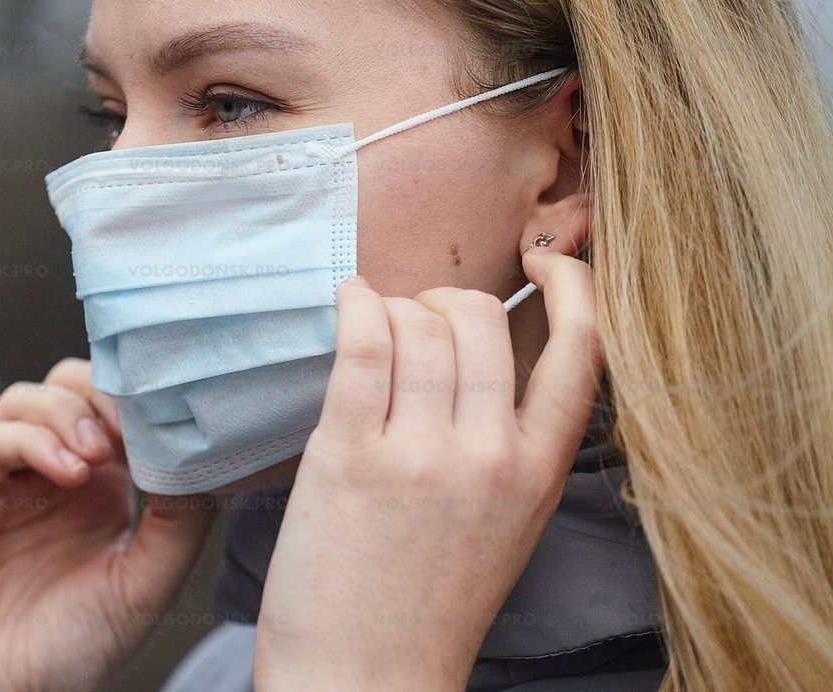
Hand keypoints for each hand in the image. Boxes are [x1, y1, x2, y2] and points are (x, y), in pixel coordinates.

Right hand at [0, 359, 215, 691]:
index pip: (119, 411)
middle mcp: (49, 474)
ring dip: (70, 414)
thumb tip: (204, 458)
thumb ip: (181, 522)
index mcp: (100, 488)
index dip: (143, 404)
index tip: (170, 416)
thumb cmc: (71, 652)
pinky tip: (68, 474)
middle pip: (73, 388)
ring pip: (31, 399)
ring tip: (97, 456)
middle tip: (129, 430)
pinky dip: (32, 439)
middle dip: (105, 396)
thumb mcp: (145, 585)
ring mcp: (0, 479)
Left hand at [253, 251, 602, 690]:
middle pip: (481, 318)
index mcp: (539, 472)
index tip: (541, 264)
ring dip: (396, 309)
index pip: (583, 349)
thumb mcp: (505, 522)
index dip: (571, 285)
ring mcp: (421, 454)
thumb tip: (481, 352)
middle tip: (421, 319)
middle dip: (448, 300)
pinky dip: (355, 305)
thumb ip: (511, 442)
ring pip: (421, 322)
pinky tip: (349, 303)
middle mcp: (490, 456)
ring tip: (376, 330)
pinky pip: (364, 343)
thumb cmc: (429, 601)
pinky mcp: (350, 456)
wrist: (364, 677)